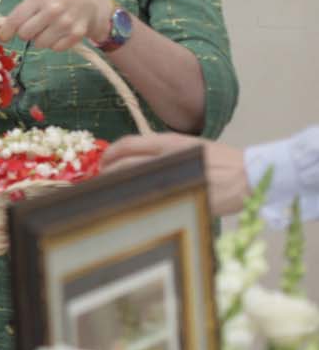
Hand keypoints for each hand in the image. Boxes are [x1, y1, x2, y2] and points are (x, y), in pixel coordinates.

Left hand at [0, 0, 113, 51]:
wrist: (92, 4)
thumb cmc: (60, 0)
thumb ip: (18, 13)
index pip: (15, 19)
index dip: (6, 31)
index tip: (3, 37)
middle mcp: (53, 9)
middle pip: (25, 34)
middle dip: (26, 34)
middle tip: (35, 28)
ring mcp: (66, 22)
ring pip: (39, 44)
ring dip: (41, 40)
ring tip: (50, 30)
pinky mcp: (76, 35)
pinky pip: (55, 49)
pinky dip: (56, 45)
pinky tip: (61, 34)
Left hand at [101, 133, 250, 216]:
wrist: (249, 176)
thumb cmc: (220, 161)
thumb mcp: (189, 145)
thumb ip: (163, 151)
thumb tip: (135, 161)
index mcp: (170, 142)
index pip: (128, 144)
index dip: (110, 153)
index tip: (103, 161)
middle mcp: (168, 157)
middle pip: (125, 164)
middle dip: (107, 173)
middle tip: (100, 181)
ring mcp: (173, 177)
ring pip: (134, 182)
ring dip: (117, 188)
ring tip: (109, 194)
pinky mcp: (181, 196)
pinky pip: (151, 199)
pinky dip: (135, 202)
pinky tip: (129, 206)